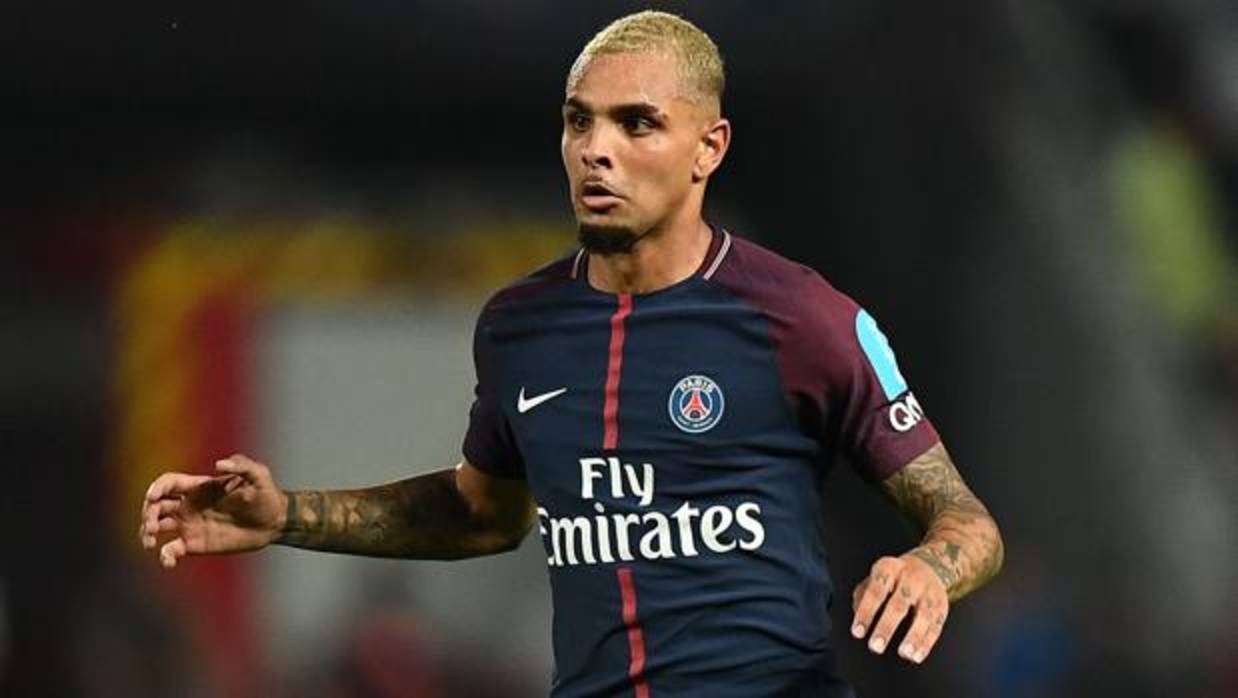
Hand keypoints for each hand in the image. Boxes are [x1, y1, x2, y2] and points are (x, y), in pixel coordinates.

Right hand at [138, 454, 287, 568]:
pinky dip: (165, 555)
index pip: (169, 483)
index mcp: (199, 487)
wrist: (275, 523)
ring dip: (146, 533)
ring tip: (151, 542)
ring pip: (157, 526)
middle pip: (156, 505)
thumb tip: (218, 464)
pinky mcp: (195, 544)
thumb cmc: (267, 495)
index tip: (153, 497)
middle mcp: (190, 505)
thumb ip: (241, 465)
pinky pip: (171, 550)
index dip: (157, 488)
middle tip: (151, 525)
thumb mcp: (258, 475)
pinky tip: (168, 560)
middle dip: (147, 513)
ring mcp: (191, 525)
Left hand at [850, 551, 949, 663]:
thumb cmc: (894, 577)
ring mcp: (929, 592)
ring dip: (913, 636)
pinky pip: (936, 626)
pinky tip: (916, 655)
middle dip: (886, 627)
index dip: (866, 612)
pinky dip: (927, 643)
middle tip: (876, 646)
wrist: (928, 566)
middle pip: (899, 604)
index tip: (858, 632)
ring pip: (923, 615)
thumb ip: (863, 594)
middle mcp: (911, 578)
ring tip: (903, 652)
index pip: (876, 590)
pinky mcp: (942, 606)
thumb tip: (858, 614)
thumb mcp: (876, 576)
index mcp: (890, 568)